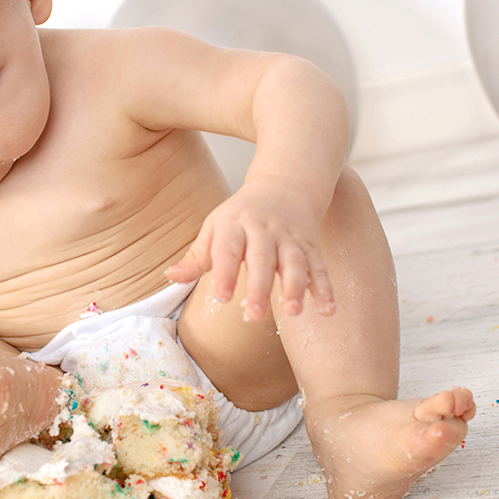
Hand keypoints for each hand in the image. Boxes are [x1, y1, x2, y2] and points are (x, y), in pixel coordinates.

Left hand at [165, 176, 336, 320]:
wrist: (286, 184)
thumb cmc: (242, 214)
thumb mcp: (216, 227)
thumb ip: (196, 257)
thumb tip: (170, 278)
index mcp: (234, 225)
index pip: (228, 250)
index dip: (225, 273)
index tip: (221, 298)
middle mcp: (264, 230)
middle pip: (263, 259)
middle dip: (260, 287)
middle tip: (254, 315)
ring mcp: (290, 238)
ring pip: (295, 263)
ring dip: (296, 288)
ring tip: (293, 312)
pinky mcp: (310, 246)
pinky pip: (320, 267)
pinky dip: (325, 288)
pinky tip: (328, 310)